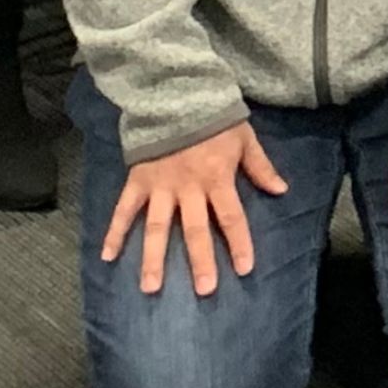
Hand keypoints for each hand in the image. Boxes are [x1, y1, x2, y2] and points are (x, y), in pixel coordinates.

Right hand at [100, 118, 286, 295]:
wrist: (177, 96)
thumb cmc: (216, 119)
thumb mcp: (245, 139)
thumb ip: (260, 167)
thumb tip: (282, 190)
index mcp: (217, 178)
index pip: (231, 217)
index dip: (239, 243)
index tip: (244, 268)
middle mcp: (188, 188)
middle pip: (194, 230)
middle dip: (200, 261)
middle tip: (203, 291)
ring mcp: (160, 187)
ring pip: (156, 228)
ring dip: (153, 258)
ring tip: (150, 288)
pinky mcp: (137, 181)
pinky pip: (123, 210)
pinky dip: (113, 232)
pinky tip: (106, 257)